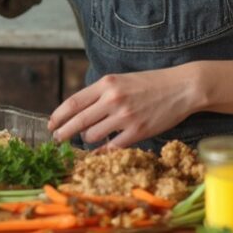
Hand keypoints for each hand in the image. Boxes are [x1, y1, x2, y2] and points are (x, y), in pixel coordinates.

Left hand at [47, 66, 200, 148]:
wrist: (182, 87)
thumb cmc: (150, 83)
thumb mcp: (122, 80)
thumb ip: (101, 92)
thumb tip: (79, 109)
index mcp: (107, 84)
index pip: (73, 102)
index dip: (58, 115)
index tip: (51, 124)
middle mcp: (113, 99)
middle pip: (78, 121)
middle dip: (63, 132)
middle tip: (57, 139)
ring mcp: (125, 116)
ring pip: (93, 135)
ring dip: (86, 140)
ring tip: (88, 138)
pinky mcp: (138, 131)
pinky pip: (112, 146)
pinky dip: (102, 151)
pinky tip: (99, 151)